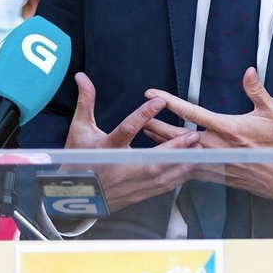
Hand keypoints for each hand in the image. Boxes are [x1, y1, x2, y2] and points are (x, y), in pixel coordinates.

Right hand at [67, 72, 197, 211]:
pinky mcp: (138, 194)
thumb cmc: (77, 159)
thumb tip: (82, 77)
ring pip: (161, 176)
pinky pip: (162, 187)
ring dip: (182, 163)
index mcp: (105, 149)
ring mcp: (130, 184)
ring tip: (198, 150)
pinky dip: (178, 177)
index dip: (143, 115)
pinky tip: (190, 167)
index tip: (160, 101)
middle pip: (153, 159)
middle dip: (176, 148)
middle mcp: (120, 168)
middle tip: (193, 135)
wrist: (74, 195)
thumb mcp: (79, 129)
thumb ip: (86, 102)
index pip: (126, 130)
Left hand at [142, 68, 272, 201]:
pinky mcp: (223, 176)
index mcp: (230, 129)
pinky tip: (172, 161)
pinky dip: (181, 163)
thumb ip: (257, 91)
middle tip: (139, 119)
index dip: (169, 102)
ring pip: (183, 155)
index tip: (153, 94)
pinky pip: (196, 170)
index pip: (192, 113)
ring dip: (165, 147)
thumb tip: (248, 71)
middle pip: (179, 137)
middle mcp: (220, 148)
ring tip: (148, 139)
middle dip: (157, 127)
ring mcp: (220, 164)